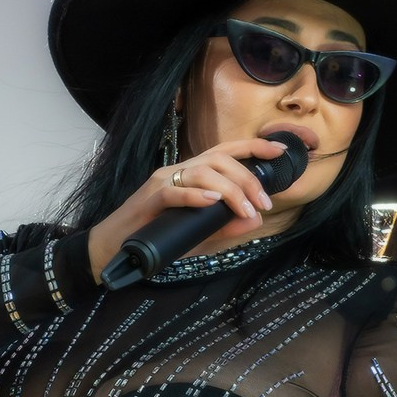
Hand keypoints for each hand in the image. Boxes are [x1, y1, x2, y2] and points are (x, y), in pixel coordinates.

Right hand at [86, 137, 290, 282]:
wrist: (116, 249)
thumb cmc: (158, 237)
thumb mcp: (200, 236)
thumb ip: (226, 228)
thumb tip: (255, 220)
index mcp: (193, 175)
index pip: (227, 152)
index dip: (254, 147)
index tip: (280, 152)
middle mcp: (179, 171)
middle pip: (220, 159)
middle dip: (248, 179)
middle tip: (264, 204)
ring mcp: (162, 181)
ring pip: (202, 171)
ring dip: (230, 190)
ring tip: (245, 210)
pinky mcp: (148, 198)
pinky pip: (175, 191)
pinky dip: (196, 196)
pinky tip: (212, 203)